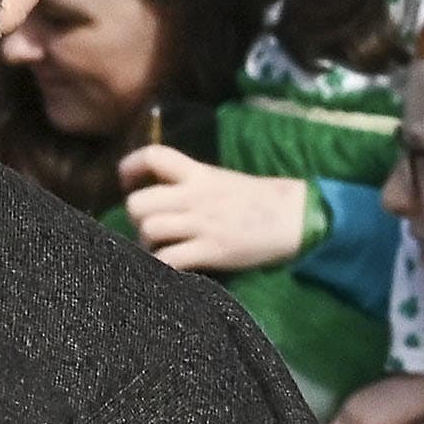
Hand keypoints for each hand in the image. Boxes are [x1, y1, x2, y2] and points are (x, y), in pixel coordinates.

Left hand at [118, 147, 308, 272]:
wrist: (295, 218)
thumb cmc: (255, 200)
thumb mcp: (219, 180)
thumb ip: (188, 184)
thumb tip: (156, 195)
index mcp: (198, 174)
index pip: (154, 156)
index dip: (131, 167)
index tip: (127, 181)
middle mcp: (195, 196)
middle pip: (139, 202)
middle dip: (136, 218)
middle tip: (148, 225)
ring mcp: (202, 224)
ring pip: (149, 230)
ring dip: (147, 244)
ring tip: (161, 248)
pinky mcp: (212, 251)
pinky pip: (169, 260)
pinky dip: (161, 266)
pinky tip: (171, 266)